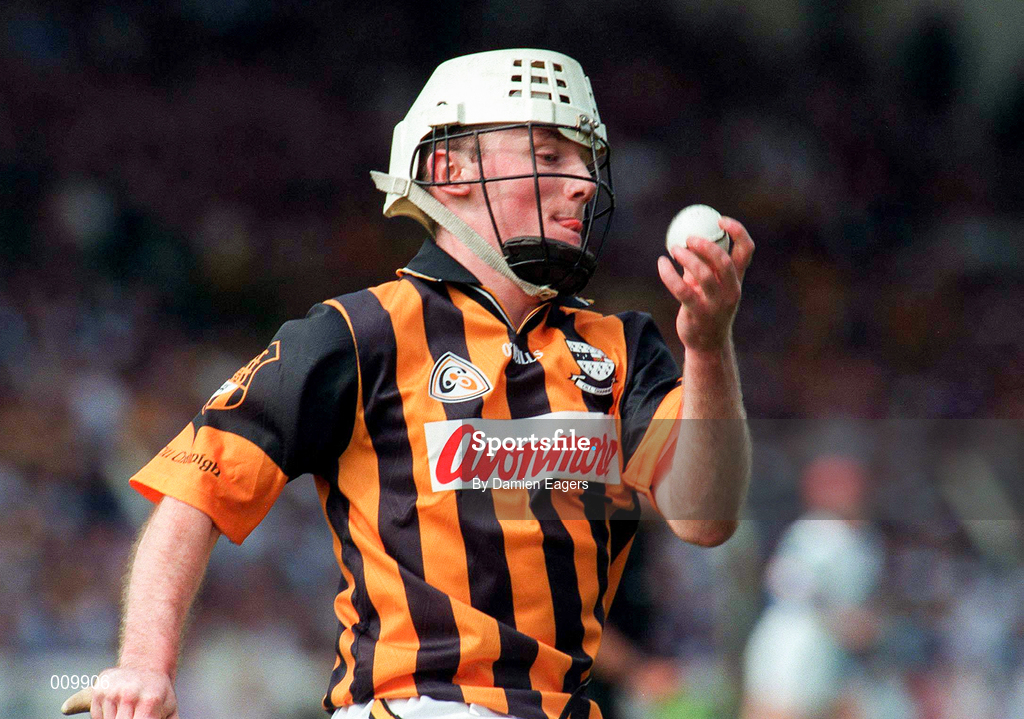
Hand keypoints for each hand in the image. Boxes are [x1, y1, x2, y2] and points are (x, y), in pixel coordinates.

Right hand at [61, 668, 177, 717]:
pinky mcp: (99, 690)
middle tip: (137, 713)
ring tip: (129, 710)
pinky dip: (106, 716)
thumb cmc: (158, 691)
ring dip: (117, 718)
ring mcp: (112, 692)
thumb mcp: (169, 708)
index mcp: (150, 700)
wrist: (146, 664)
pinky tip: (117, 706)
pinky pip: (97, 716)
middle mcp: (129, 695)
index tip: (143, 718)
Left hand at [657, 216, 753, 354]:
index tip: (720, 219)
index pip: (746, 250)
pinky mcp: (697, 313)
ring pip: (702, 274)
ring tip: (674, 249)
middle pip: (723, 261)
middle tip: (689, 238)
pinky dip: (668, 273)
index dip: (737, 231)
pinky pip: (681, 289)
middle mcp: (730, 290)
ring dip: (685, 257)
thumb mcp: (712, 286)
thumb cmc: (708, 308)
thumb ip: (706, 265)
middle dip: (705, 245)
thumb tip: (691, 236)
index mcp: (737, 280)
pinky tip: (662, 263)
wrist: (708, 344)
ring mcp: (715, 303)